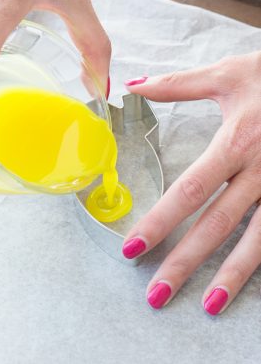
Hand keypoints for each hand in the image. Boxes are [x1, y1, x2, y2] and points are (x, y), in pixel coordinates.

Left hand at [123, 51, 260, 315]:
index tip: (133, 247)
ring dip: (231, 276)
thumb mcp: (225, 74)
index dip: (160, 221)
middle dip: (185, 261)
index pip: (190, 190)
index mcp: (235, 142)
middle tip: (156, 295)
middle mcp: (260, 170)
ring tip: (207, 306)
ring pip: (256, 239)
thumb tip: (132, 85)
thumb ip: (177, 85)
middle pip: (217, 224)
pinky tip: (247, 283)